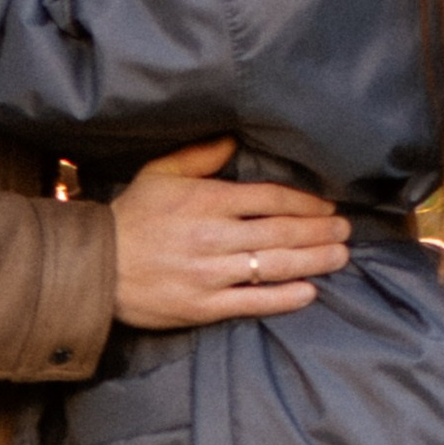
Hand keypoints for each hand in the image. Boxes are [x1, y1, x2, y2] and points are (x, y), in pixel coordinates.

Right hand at [110, 139, 351, 326]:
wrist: (97, 267)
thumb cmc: (131, 217)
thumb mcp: (160, 173)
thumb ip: (200, 156)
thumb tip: (234, 138)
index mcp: (206, 200)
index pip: (269, 199)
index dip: (304, 203)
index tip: (327, 205)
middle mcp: (213, 236)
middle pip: (280, 232)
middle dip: (319, 231)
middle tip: (345, 229)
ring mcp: (210, 273)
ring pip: (273, 266)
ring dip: (313, 260)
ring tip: (340, 256)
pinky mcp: (204, 306)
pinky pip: (253, 302)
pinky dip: (284, 297)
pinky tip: (310, 291)